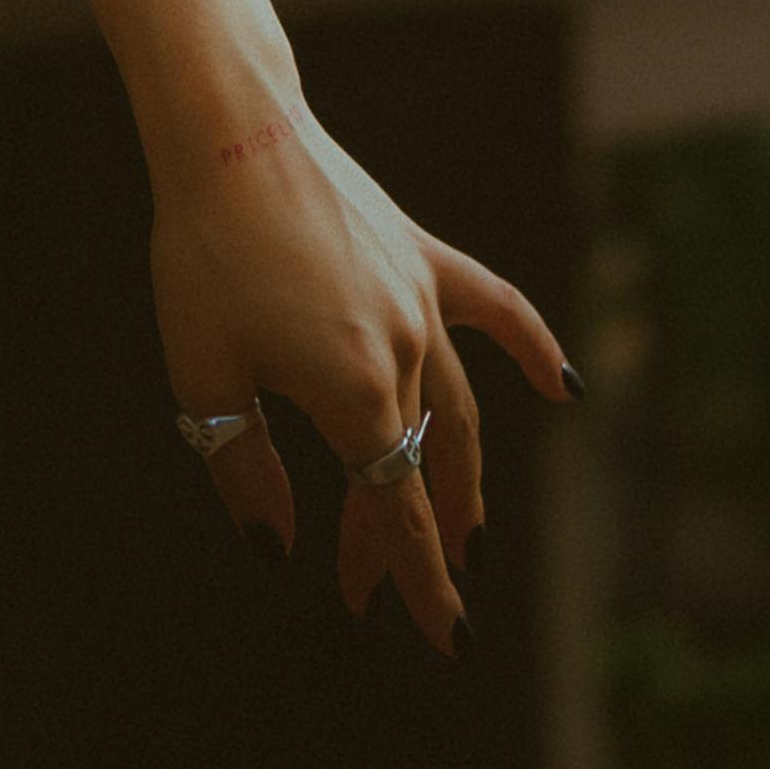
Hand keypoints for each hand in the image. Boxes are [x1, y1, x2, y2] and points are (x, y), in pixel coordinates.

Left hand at [150, 101, 574, 650]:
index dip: (416, 579)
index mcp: (352, 390)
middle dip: (402, 539)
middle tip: (373, 595)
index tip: (446, 639)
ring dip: (458, 477)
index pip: (395, 509)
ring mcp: (419, 298)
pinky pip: (491, 307)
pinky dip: (531, 348)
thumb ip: (245, 469)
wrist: (226, 129)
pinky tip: (567, 389)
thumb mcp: (202, 373)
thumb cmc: (203, 250)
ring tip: (465, 535)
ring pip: (454, 408)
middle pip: (414, 466)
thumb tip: (281, 546)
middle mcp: (403, 349)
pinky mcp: (418, 253)